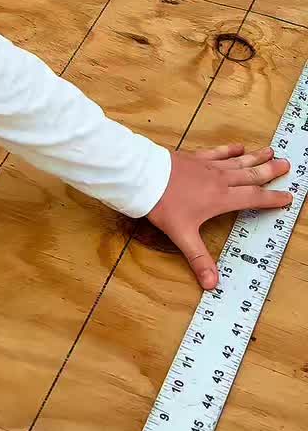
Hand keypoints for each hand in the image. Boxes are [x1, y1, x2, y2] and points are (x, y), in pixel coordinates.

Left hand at [147, 144, 292, 289]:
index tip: (288, 197)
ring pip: (237, 161)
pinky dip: (229, 149)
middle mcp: (218, 179)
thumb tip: (212, 285)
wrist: (143, 176)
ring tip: (270, 151)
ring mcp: (207, 165)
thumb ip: (198, 259)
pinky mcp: (195, 157)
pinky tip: (238, 146)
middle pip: (250, 175)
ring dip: (255, 157)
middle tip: (287, 165)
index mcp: (220, 198)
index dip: (271, 199)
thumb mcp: (181, 236)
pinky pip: (217, 152)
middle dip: (269, 171)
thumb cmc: (163, 204)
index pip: (253, 198)